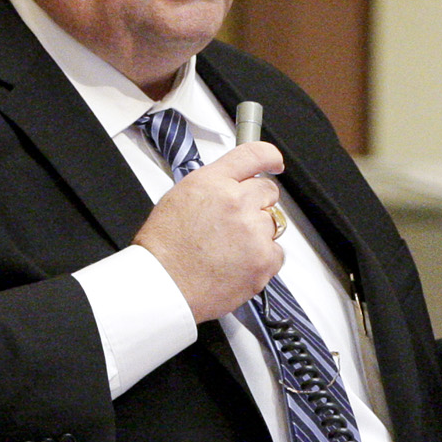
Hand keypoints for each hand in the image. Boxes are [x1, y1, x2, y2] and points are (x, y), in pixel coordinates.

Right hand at [133, 142, 286, 322]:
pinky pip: (277, 253)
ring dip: (258, 233)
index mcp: (213, 183)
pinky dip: (262, 260)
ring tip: (230, 249)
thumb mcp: (179, 198)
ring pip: (273, 223)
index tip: (275, 162)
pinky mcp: (264, 259)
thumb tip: (234, 184)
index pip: (254, 154)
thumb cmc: (164, 249)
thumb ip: (213, 186)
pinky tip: (237, 265)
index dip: (270, 156)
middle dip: (257, 204)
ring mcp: (253, 231)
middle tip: (236, 223)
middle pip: (268, 191)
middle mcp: (236, 202)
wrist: (164, 286)